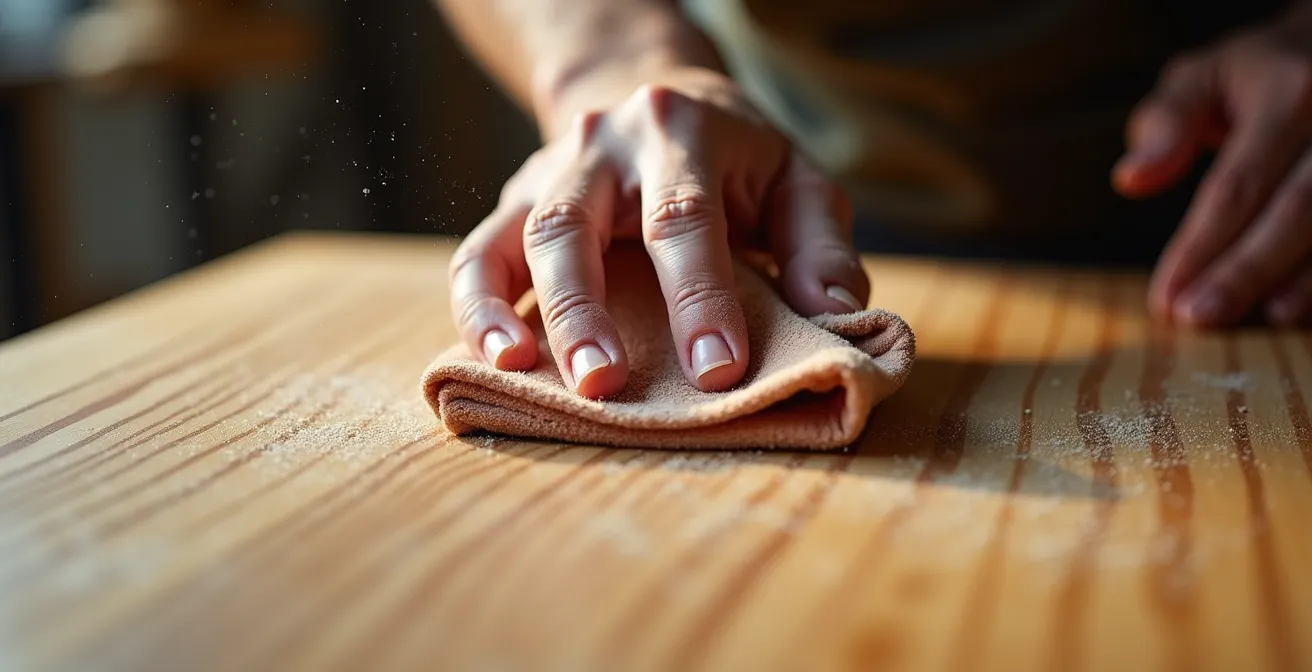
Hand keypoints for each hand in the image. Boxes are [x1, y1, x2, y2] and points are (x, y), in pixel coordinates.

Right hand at [449, 67, 867, 397]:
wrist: (657, 97)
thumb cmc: (738, 160)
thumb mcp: (797, 181)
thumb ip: (821, 246)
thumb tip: (835, 318)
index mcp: (682, 131)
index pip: (684, 215)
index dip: (699, 295)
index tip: (718, 370)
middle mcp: (602, 145)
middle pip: (576, 224)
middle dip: (589, 310)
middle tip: (608, 386)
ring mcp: (549, 173)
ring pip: (520, 239)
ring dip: (525, 314)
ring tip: (535, 382)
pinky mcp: (513, 205)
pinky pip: (478, 256)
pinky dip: (478, 310)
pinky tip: (498, 362)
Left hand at [1114, 17, 1311, 326]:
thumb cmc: (1258, 74)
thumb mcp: (1201, 77)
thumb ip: (1166, 124)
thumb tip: (1132, 179)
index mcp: (1292, 92)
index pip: (1238, 184)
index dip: (1200, 246)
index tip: (1164, 298)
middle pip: (1297, 210)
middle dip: (1247, 271)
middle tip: (1199, 319)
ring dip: (1302, 283)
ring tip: (1262, 322)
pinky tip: (1298, 309)